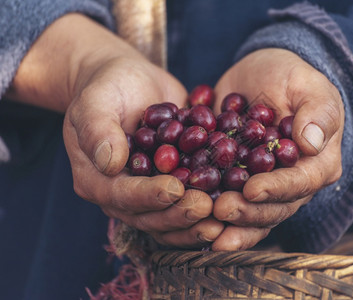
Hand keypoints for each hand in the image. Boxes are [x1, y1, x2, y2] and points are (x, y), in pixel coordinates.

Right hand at [9, 13, 223, 247]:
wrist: (130, 83)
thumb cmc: (108, 87)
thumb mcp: (96, 101)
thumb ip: (98, 130)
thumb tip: (110, 164)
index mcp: (95, 179)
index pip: (122, 195)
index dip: (149, 195)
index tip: (175, 189)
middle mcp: (121, 195)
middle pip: (149, 216)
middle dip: (179, 214)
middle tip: (207, 206)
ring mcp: (148, 193)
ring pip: (170, 218)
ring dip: (196, 222)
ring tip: (221, 219)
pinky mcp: (170, 186)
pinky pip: (186, 204)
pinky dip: (207, 209)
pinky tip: (230, 204)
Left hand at [211, 48, 343, 249]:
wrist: (260, 77)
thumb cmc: (291, 78)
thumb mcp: (309, 86)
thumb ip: (317, 112)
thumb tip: (311, 143)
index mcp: (317, 164)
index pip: (300, 183)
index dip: (277, 190)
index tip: (252, 189)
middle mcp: (292, 184)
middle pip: (274, 208)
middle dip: (248, 212)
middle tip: (221, 210)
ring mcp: (264, 188)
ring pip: (250, 214)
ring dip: (229, 224)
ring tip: (206, 224)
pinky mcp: (238, 184)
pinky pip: (226, 202)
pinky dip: (209, 212)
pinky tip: (190, 218)